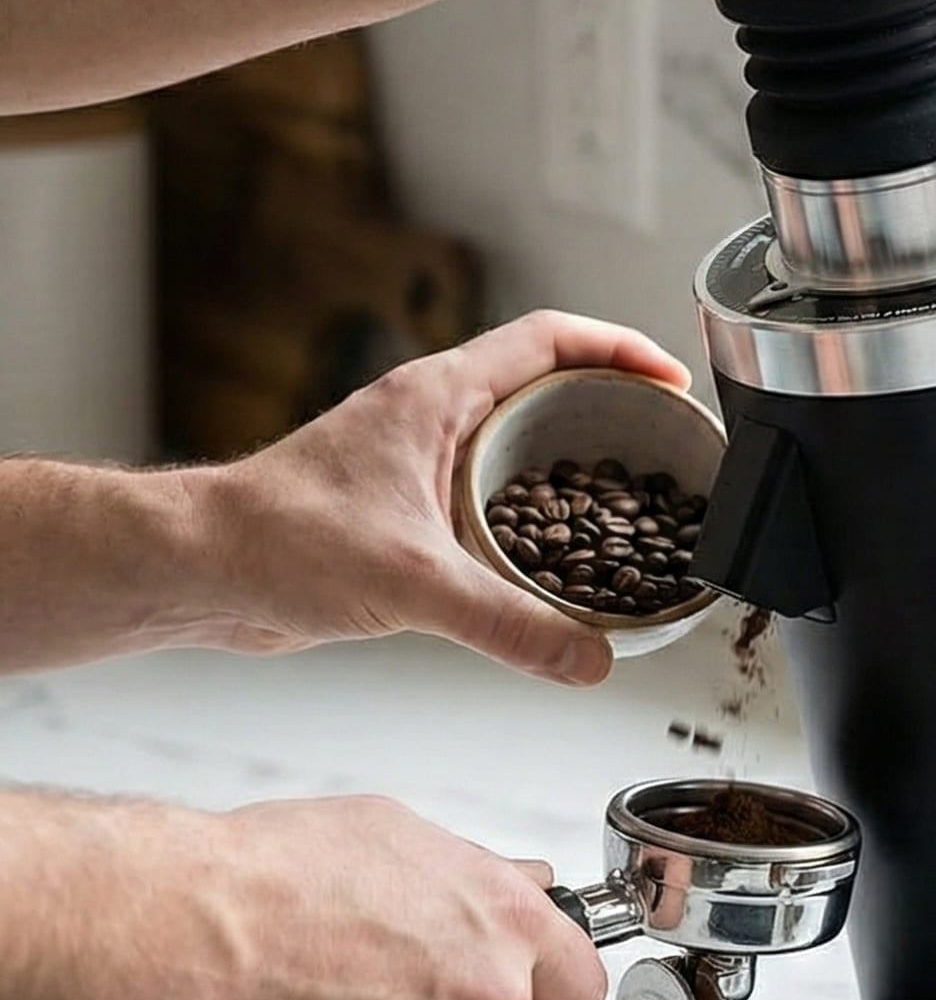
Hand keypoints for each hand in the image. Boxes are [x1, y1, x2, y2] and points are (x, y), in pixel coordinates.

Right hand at [135, 796, 605, 999]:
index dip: (547, 981)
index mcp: (505, 928)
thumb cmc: (281, 876)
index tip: (525, 981)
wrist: (198, 935)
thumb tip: (524, 886)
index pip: (579, 985)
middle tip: (393, 978)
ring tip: (334, 999)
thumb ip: (479, 877)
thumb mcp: (401, 837)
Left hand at [191, 311, 687, 686]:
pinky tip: (558, 566)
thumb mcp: (412, 581)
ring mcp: (416, 461)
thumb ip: (508, 625)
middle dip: (612, 407)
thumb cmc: (276, 540)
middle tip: (666, 443)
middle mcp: (431, 418)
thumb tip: (590, 659)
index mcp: (438, 396)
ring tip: (631, 504)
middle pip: (546, 386)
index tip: (672, 377)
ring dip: (573, 467)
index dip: (620, 348)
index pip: (550, 339)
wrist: (200, 570)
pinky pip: (489, 498)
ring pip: (517, 444)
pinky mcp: (404, 510)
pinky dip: (534, 519)